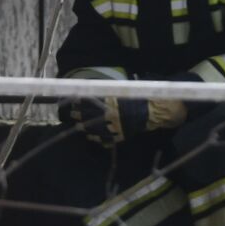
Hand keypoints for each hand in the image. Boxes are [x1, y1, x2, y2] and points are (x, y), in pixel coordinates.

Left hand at [59, 97, 186, 143]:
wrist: (154, 110)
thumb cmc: (140, 95)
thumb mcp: (124, 88)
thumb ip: (110, 90)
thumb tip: (94, 86)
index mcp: (109, 101)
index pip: (88, 101)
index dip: (77, 102)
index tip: (70, 101)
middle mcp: (108, 114)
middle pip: (87, 115)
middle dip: (77, 114)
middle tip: (69, 113)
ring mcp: (113, 126)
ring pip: (93, 128)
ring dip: (83, 127)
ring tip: (77, 125)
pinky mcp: (119, 135)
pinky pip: (104, 139)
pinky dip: (96, 139)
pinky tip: (91, 137)